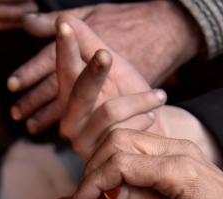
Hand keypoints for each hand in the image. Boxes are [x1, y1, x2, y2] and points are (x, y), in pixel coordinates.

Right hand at [52, 17, 165, 154]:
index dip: (64, 49)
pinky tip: (151, 119)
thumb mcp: (115, 69)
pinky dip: (143, 119)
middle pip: (78, 91)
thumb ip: (91, 44)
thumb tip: (64, 17)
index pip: (64, 68)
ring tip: (159, 96)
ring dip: (140, 100)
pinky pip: (124, 131)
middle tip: (105, 55)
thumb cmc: (130, 101)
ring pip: (108, 112)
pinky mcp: (99, 158)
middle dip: (93, 72)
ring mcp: (81, 140)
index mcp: (69, 96)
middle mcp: (69, 120)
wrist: (149, 141)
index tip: (63, 26)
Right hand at [72, 129, 222, 198]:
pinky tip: (113, 189)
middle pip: (117, 139)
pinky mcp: (177, 153)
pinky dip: (116, 162)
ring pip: (124, 138)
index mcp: (181, 172)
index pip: (120, 162)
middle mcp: (180, 151)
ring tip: (95, 196)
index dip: (92, 182)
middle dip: (92, 168)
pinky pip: (136, 146)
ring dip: (102, 163)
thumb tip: (110, 193)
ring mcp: (179, 148)